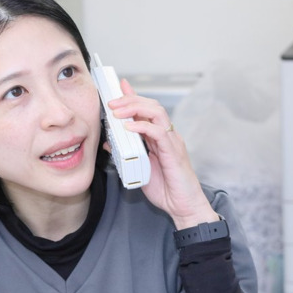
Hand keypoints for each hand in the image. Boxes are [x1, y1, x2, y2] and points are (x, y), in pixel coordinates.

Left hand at [106, 80, 218, 228]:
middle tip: (112, 102)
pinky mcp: (173, 152)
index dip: (134, 96)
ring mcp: (171, 142)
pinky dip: (142, 127)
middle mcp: (167, 136)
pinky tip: (129, 128)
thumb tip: (109, 143)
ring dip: (135, 108)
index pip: (146, 110)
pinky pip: (158, 132)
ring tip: (117, 112)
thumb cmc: (165, 189)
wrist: (183, 206)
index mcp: (159, 138)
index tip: (120, 86)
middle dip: (130, 100)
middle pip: (151, 106)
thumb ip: (126, 154)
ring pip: (156, 113)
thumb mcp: (139, 169)